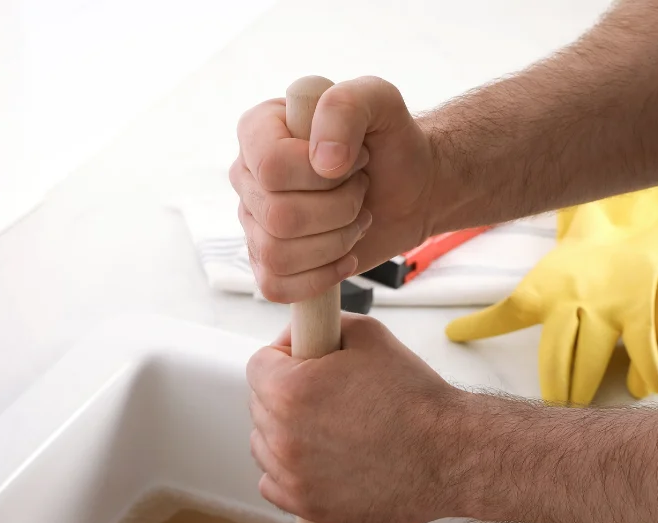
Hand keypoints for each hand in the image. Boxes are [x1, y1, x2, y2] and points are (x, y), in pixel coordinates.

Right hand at [231, 77, 436, 302]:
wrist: (410, 188)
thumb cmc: (390, 142)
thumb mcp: (379, 101)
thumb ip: (346, 106)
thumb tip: (323, 161)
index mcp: (258, 131)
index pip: (271, 166)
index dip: (319, 175)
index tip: (354, 161)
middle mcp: (247, 177)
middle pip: (278, 216)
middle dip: (338, 210)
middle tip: (361, 192)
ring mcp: (254, 223)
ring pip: (278, 255)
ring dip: (335, 242)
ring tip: (356, 220)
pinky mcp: (269, 262)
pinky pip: (275, 286)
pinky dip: (320, 278)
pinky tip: (344, 257)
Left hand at [247, 315, 465, 522]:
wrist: (449, 454)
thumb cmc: (415, 398)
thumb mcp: (369, 336)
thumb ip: (322, 328)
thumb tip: (296, 337)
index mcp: (290, 390)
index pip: (258, 365)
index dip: (285, 359)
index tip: (308, 365)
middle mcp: (282, 435)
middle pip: (260, 405)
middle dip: (286, 396)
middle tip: (329, 398)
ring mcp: (292, 475)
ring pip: (264, 444)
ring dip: (285, 434)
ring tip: (330, 430)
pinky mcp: (306, 505)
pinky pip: (272, 483)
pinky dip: (289, 472)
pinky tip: (321, 460)